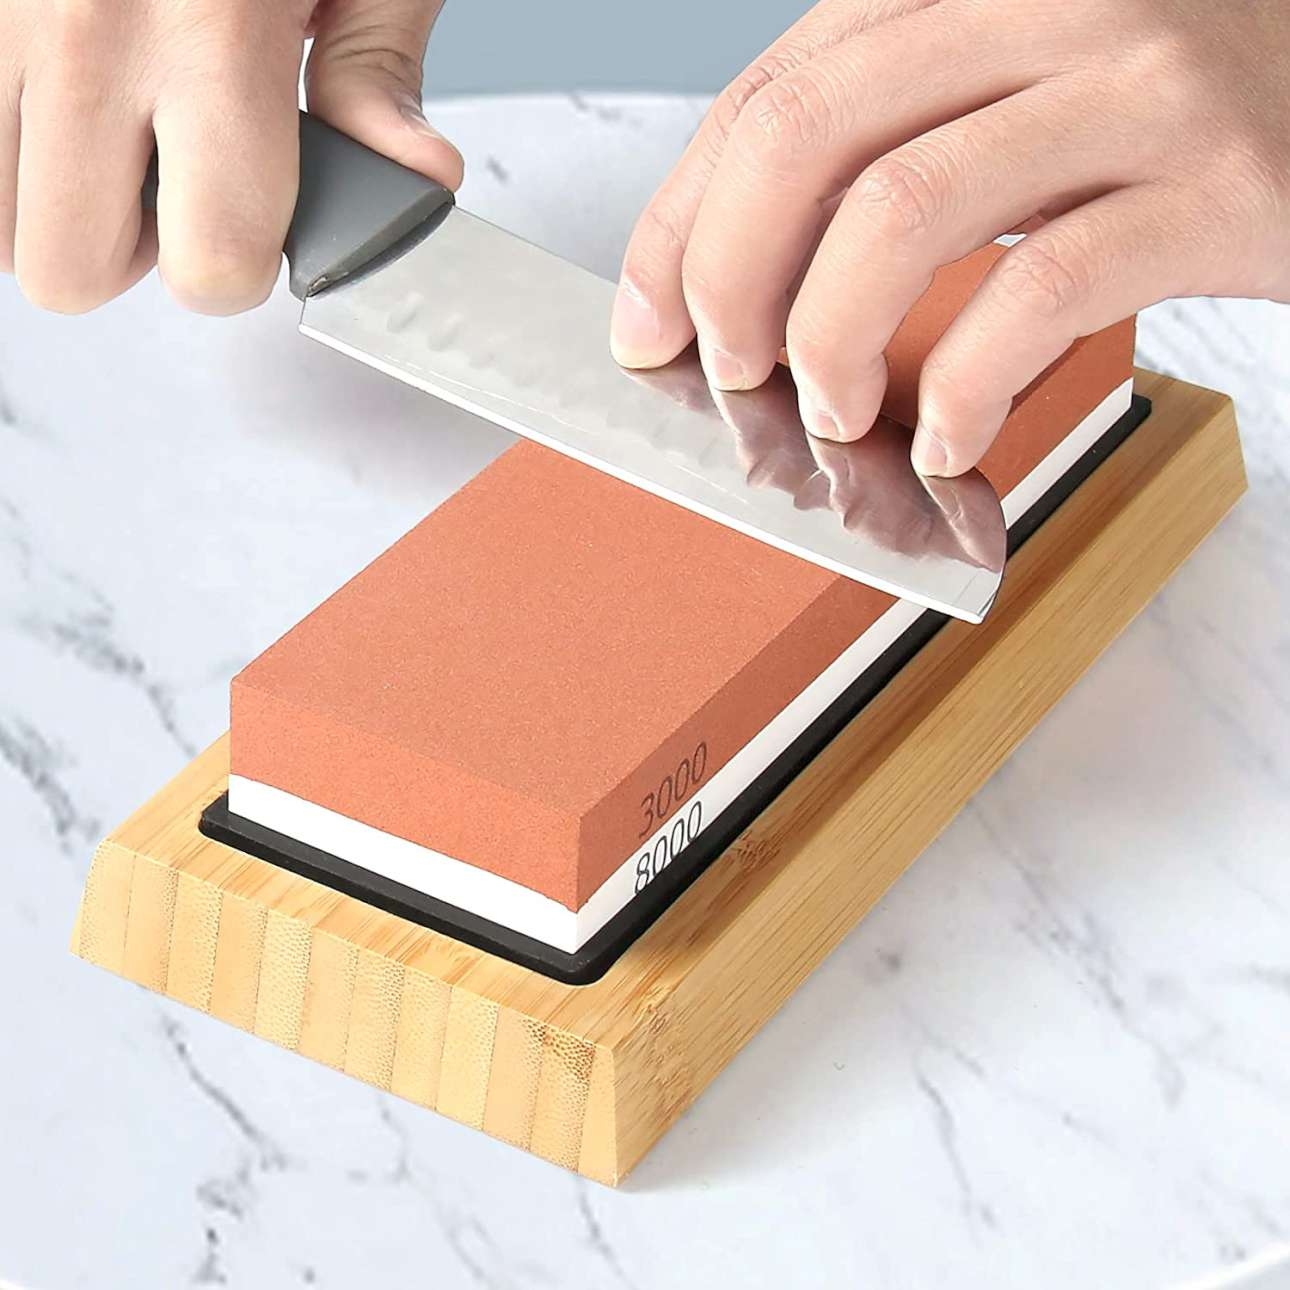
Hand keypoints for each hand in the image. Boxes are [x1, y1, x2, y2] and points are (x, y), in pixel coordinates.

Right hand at [1, 0, 459, 314]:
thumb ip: (378, 72)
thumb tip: (414, 179)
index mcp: (212, 30)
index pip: (212, 264)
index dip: (237, 263)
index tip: (250, 216)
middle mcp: (82, 26)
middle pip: (68, 270)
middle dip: (133, 248)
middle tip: (173, 172)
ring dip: (59, 193)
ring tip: (116, 116)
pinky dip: (12, 128)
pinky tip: (62, 85)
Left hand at [610, 0, 1289, 475]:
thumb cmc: (1169, 124)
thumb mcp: (1011, 101)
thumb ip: (893, 151)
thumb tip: (744, 281)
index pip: (770, 91)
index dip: (681, 218)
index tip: (645, 318)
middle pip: (807, 137)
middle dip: (730, 279)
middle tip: (729, 373)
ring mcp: (1136, 83)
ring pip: (903, 212)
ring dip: (832, 341)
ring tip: (833, 416)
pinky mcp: (1215, 186)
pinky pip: (1039, 294)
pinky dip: (963, 388)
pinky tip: (945, 438)